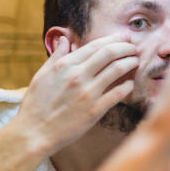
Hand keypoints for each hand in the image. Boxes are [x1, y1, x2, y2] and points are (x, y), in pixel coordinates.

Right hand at [13, 33, 138, 155]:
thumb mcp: (42, 75)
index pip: (95, 45)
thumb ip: (56, 56)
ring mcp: (87, 93)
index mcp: (65, 65)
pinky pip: (118, 93)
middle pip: (109, 53)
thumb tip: (65, 39)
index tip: (124, 37)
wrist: (34, 133)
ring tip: (136, 61)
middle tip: (134, 47)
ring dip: (130, 62)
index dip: (114, 39)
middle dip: (126, 47)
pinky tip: (130, 83)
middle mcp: (77, 76)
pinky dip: (128, 85)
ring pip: (117, 69)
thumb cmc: (36, 104)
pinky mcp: (95, 110)